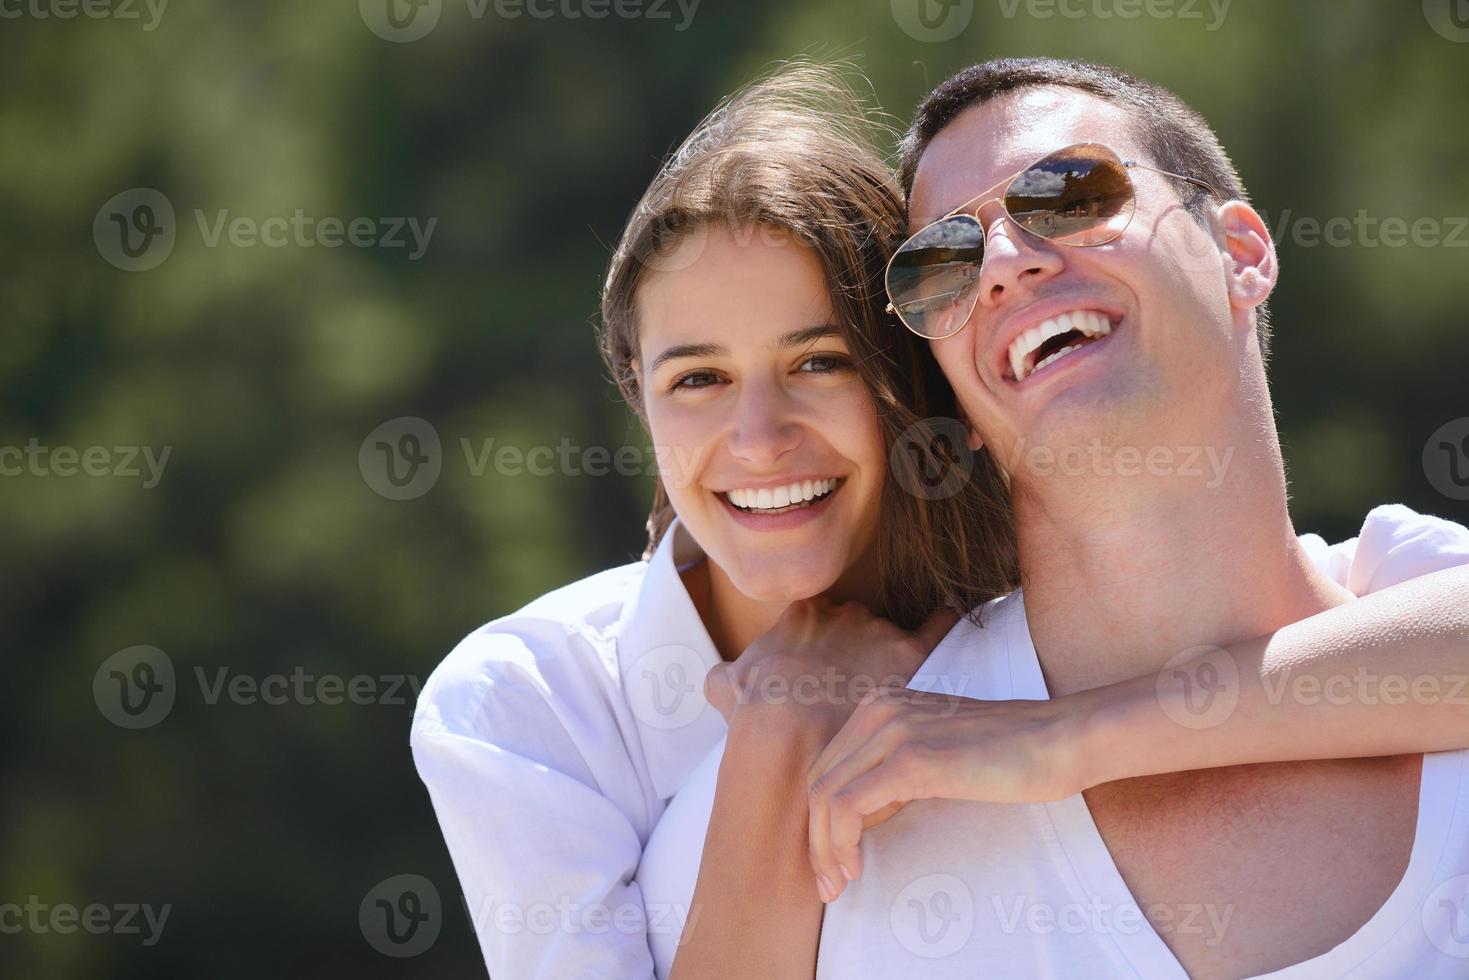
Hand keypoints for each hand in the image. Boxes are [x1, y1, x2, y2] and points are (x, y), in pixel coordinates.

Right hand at [703, 597, 957, 740]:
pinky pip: (935, 627)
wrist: (788, 739)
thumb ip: (727, 676)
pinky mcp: (907, 653)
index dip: (819, 646)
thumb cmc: (757, 717)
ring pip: (888, 632)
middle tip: (849, 684)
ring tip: (890, 679)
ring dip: (887, 653)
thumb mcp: (726, 689)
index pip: (817, 618)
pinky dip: (944, 622)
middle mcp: (840, 612)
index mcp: (800, 614)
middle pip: (855, 623)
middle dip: (854, 648)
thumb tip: (725, 679)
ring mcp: (875, 630)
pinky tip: (950, 618)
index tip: (820, 670)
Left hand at [805, 686, 1086, 901]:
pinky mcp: (910, 758)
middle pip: (819, 780)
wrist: (1059, 739)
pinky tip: (856, 866)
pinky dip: (841, 841)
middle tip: (829, 883)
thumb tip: (858, 818)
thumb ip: (895, 772)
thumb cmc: (1009, 754)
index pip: (828, 766)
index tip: (831, 861)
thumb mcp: (936, 755)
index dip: (819, 819)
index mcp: (881, 704)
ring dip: (823, 848)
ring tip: (839, 883)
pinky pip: (848, 804)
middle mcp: (879, 709)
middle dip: (815, 839)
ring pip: (825, 795)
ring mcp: (893, 729)